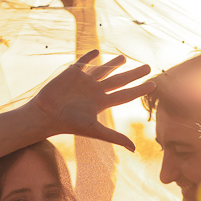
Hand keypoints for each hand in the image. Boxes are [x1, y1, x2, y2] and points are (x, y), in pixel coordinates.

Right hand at [29, 52, 153, 150]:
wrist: (46, 114)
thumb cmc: (69, 123)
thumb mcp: (94, 130)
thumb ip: (115, 137)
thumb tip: (134, 149)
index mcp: (102, 102)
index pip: (126, 95)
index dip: (140, 90)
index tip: (154, 84)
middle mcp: (95, 91)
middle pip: (119, 80)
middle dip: (133, 74)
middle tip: (148, 67)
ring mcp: (84, 81)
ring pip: (102, 70)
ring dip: (113, 64)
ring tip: (124, 58)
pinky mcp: (72, 72)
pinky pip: (83, 62)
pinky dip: (90, 56)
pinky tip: (97, 52)